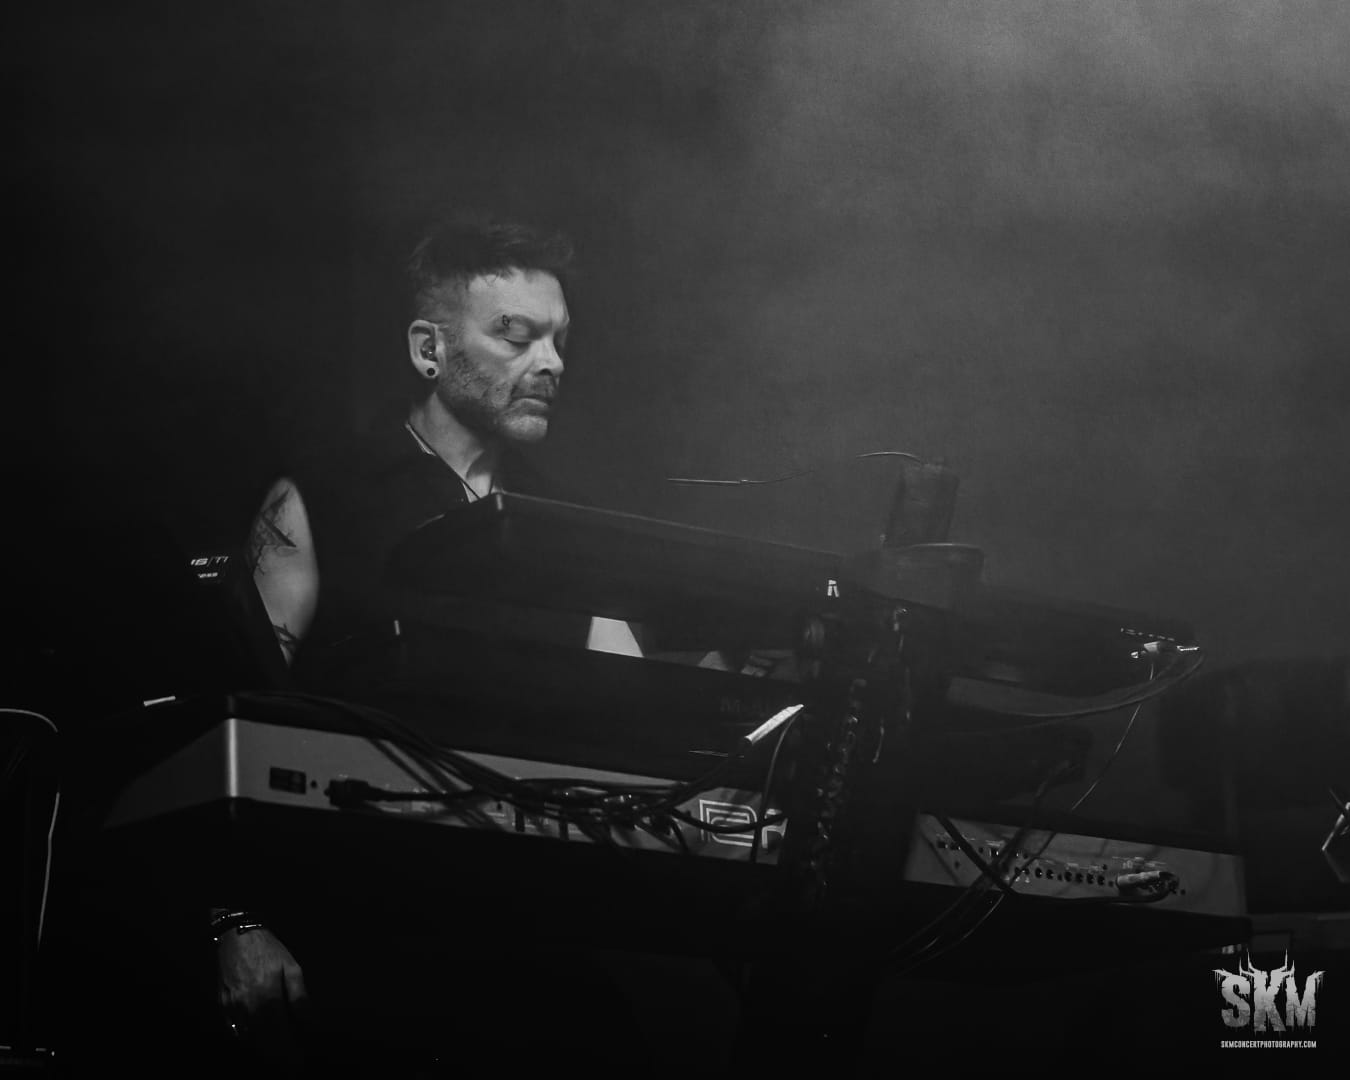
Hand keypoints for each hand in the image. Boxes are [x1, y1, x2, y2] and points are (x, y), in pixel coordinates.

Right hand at [216, 926, 312, 1065]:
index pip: (280, 1036)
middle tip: (290, 1068)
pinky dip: (248, 1040)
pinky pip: (236, 1031)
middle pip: (263, 1044)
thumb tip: (311, 1023)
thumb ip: (300, 997)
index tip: (298, 1066)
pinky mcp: (223, 1007)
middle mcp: (247, 1009)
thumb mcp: (291, 967)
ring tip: (278, 1059)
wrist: (236, 935)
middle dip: (278, 1058)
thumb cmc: (268, 949)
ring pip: (249, 1040)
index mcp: (267, 999)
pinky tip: (258, 1043)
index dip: (289, 1054)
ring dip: (264, 1052)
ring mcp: (232, 1009)